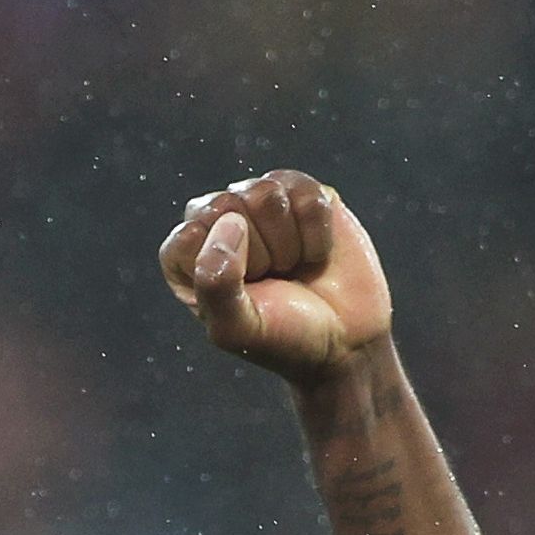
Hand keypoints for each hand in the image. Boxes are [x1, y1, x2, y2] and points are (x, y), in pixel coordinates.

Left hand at [159, 170, 394, 384]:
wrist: (346, 341)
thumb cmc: (284, 337)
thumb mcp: (236, 329)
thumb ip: (214, 283)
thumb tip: (230, 222)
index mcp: (188, 254)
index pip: (190, 234)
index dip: (224, 267)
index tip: (245, 295)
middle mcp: (220, 221)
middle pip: (228, 205)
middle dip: (260, 253)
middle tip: (273, 281)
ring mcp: (263, 204)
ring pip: (268, 194)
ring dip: (289, 242)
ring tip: (292, 266)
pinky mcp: (304, 194)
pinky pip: (308, 194)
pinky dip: (318, 233)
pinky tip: (314, 254)